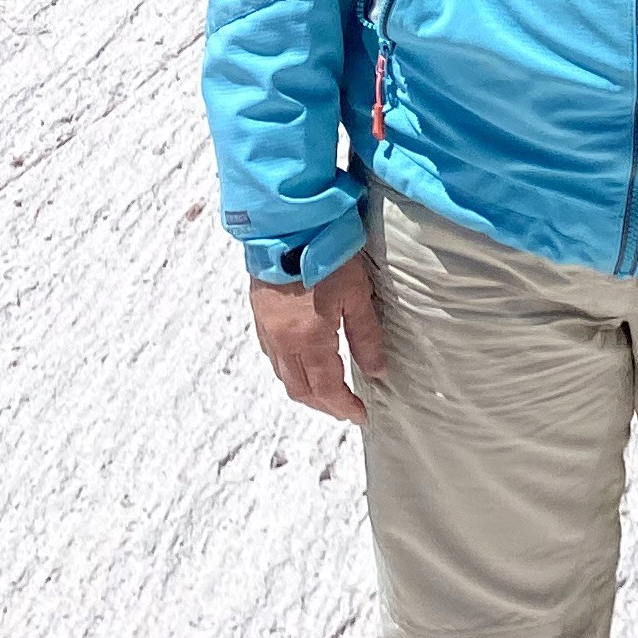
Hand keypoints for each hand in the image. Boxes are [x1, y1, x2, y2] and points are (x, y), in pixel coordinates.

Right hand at [251, 254, 387, 421]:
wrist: (286, 222)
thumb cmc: (326, 254)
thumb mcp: (356, 294)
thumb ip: (366, 336)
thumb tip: (377, 372)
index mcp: (308, 340)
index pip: (326, 389)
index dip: (344, 407)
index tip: (360, 415)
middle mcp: (282, 341)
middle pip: (300, 389)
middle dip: (323, 404)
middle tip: (345, 408)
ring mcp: (266, 328)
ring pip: (282, 375)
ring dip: (304, 389)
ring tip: (326, 390)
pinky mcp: (259, 313)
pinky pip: (272, 355)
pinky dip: (288, 369)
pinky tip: (301, 362)